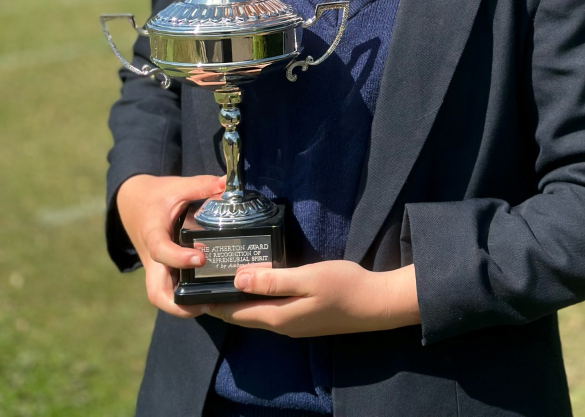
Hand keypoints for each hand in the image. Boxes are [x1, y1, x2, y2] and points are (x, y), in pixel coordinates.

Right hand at [116, 172, 225, 318]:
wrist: (133, 204)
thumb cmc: (157, 196)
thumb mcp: (177, 186)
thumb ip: (201, 186)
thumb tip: (227, 183)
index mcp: (153, 233)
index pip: (161, 250)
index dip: (178, 258)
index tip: (200, 259)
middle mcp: (152, 257)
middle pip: (156, 291)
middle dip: (177, 303)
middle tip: (206, 303)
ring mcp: (156, 268)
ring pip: (162, 296)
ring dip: (182, 306)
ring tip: (212, 304)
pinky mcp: (163, 271)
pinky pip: (171, 289)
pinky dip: (185, 298)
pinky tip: (210, 296)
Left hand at [205, 260, 419, 336]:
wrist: (374, 304)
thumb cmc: (342, 286)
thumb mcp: (307, 277)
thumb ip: (273, 280)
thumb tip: (238, 278)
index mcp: (278, 317)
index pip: (234, 312)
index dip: (212, 302)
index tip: (192, 288)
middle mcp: (281, 326)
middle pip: (241, 316)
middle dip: (220, 302)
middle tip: (201, 281)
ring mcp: (292, 325)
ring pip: (254, 314)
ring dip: (237, 302)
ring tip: (221, 281)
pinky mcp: (301, 319)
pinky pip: (268, 312)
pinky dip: (254, 301)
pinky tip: (254, 286)